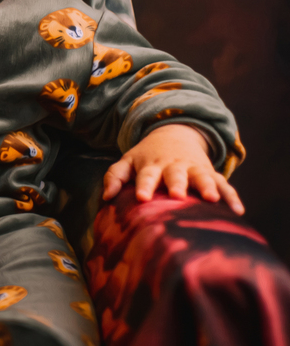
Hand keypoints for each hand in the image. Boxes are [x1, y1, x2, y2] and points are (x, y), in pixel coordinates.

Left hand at [103, 123, 243, 214]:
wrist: (175, 134)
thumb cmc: (146, 156)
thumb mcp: (127, 161)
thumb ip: (114, 176)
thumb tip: (106, 196)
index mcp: (151, 165)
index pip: (145, 175)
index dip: (143, 185)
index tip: (141, 197)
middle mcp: (174, 166)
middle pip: (175, 175)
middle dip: (177, 184)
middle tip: (177, 195)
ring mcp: (194, 169)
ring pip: (202, 177)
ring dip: (207, 187)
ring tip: (211, 199)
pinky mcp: (211, 173)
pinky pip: (224, 184)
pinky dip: (232, 196)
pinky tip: (238, 211)